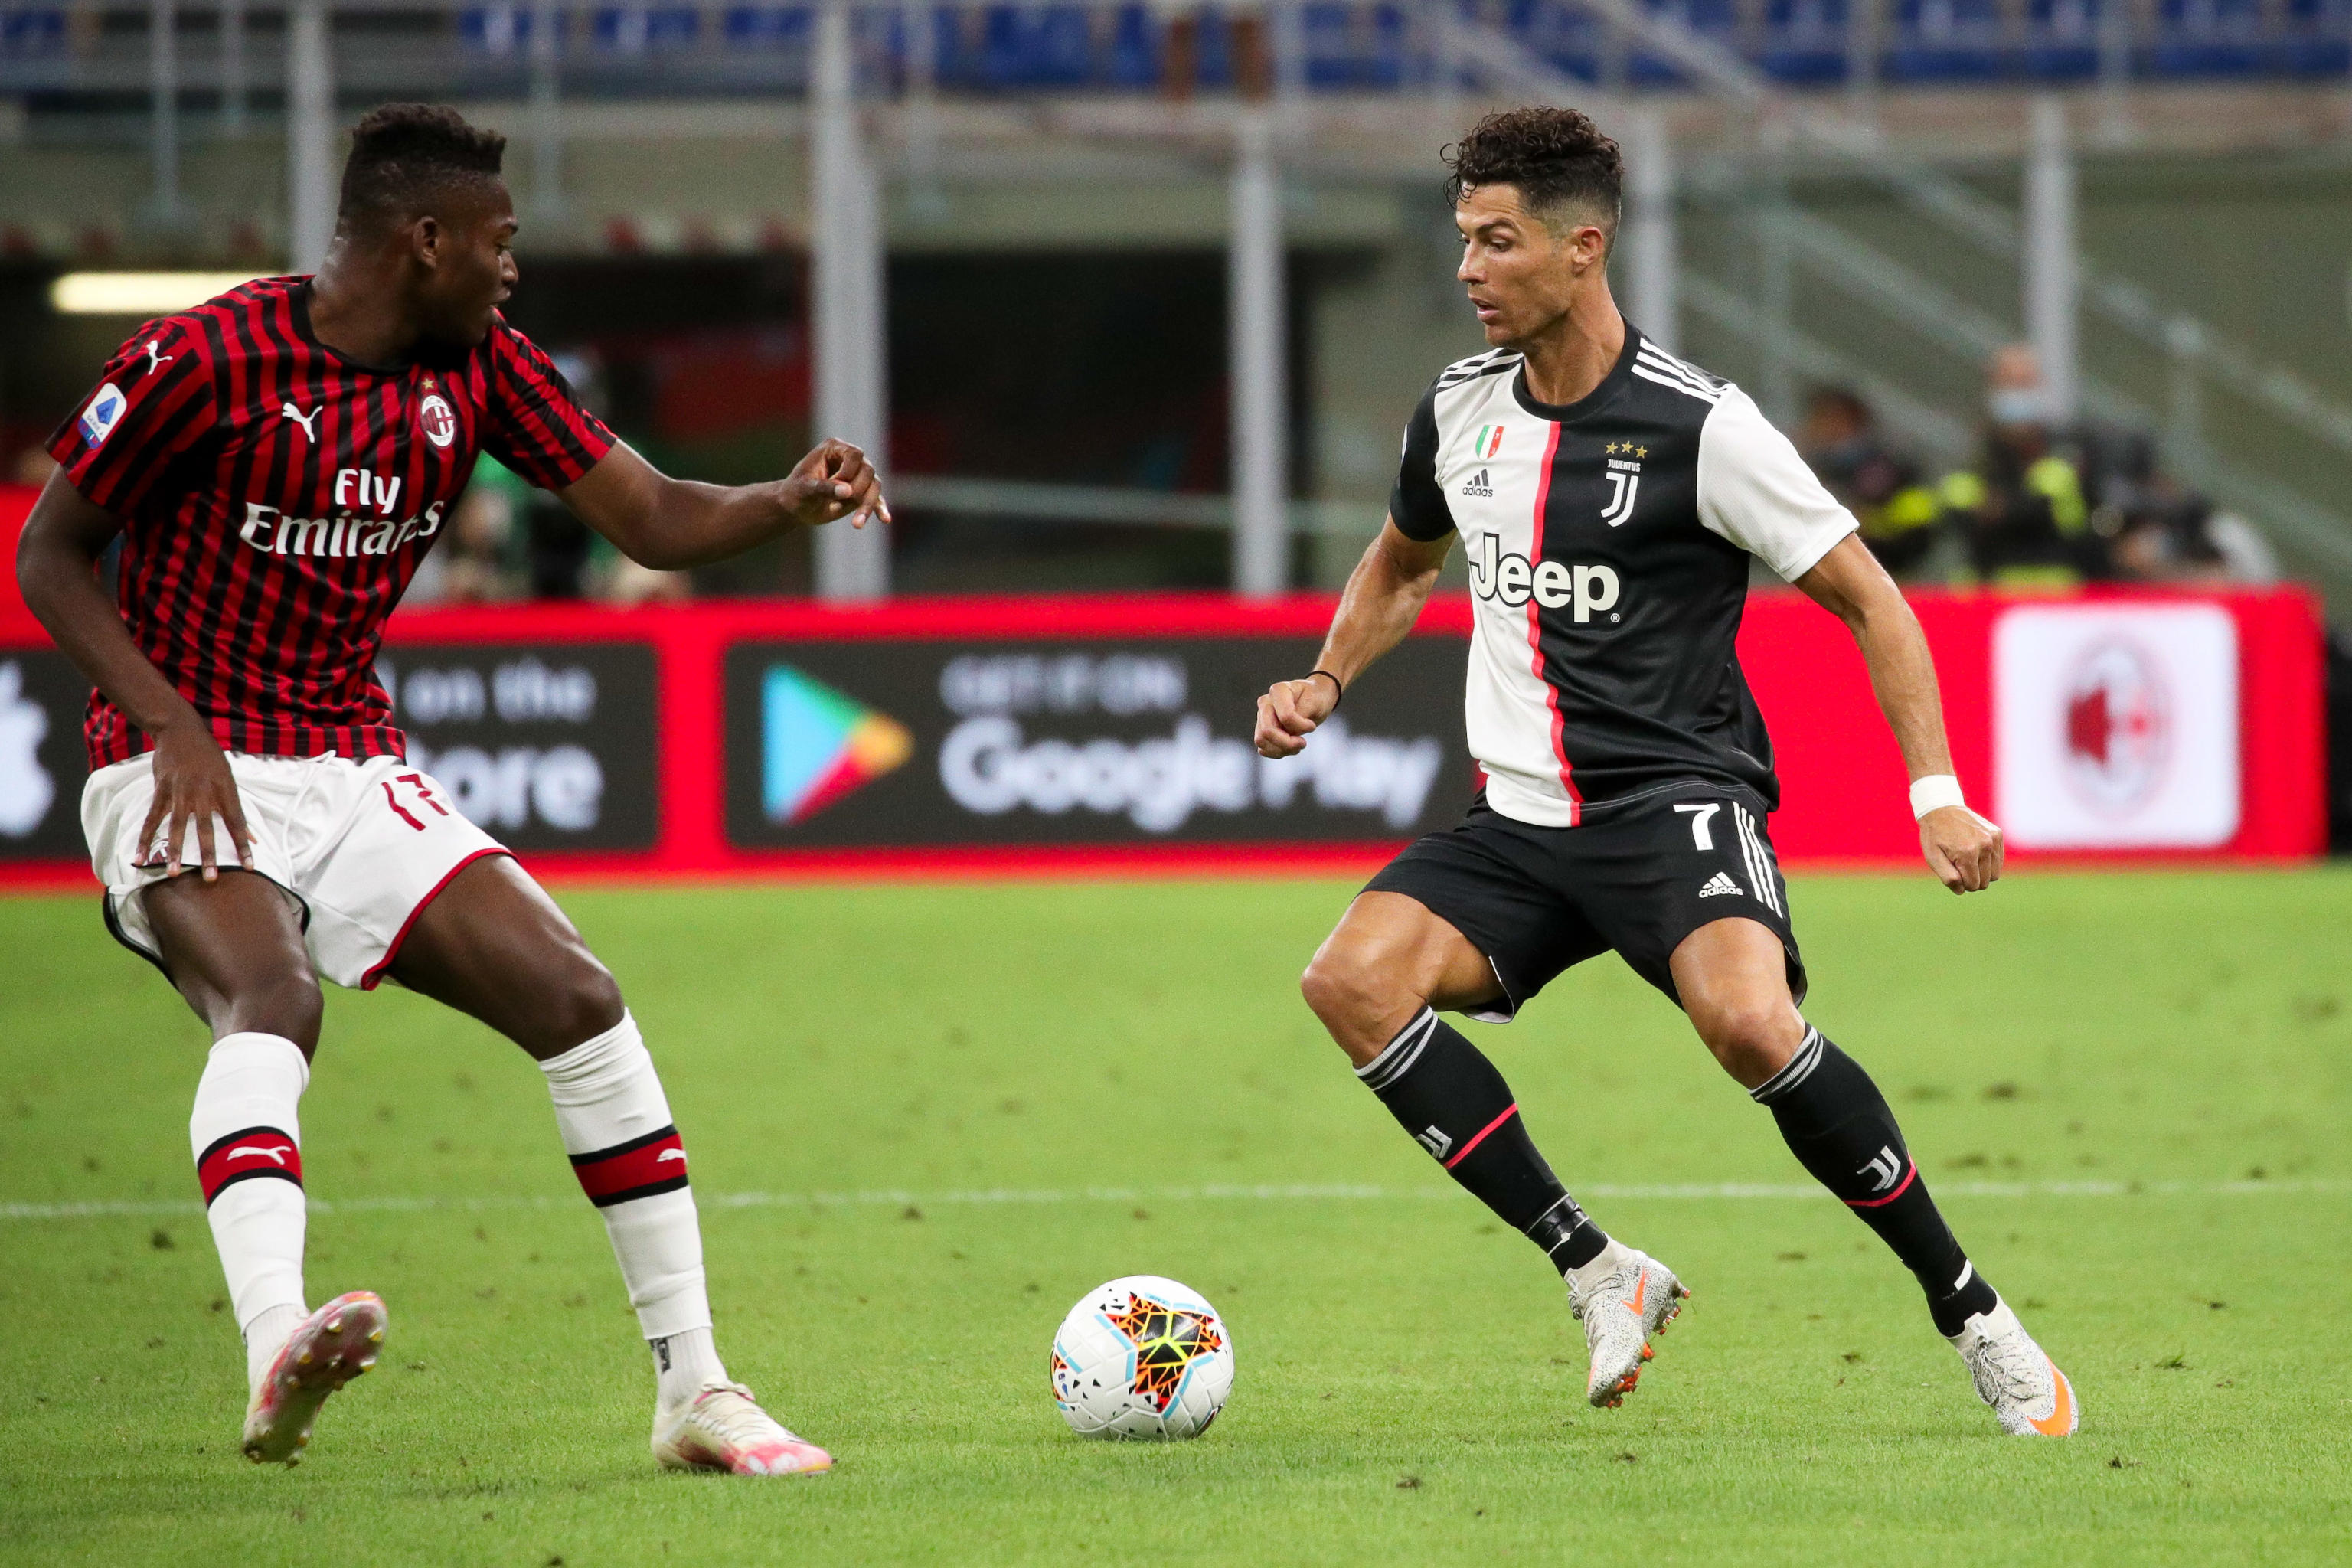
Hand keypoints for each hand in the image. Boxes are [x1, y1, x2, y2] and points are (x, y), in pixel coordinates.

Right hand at [135, 719, 253, 881]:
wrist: (181, 731)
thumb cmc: (210, 757)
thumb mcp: (229, 778)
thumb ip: (237, 809)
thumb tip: (253, 837)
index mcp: (225, 790)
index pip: (236, 821)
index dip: (243, 844)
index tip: (250, 865)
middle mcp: (203, 793)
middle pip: (206, 828)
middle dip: (208, 854)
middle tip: (211, 878)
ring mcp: (180, 792)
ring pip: (177, 827)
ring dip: (174, 851)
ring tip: (172, 873)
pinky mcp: (161, 791)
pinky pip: (151, 819)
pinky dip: (144, 839)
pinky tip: (139, 857)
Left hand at [780, 438, 890, 529]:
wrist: (796, 507)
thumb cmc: (796, 492)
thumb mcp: (805, 489)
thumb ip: (825, 488)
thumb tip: (848, 491)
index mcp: (834, 448)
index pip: (855, 454)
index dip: (849, 471)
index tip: (836, 485)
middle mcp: (850, 459)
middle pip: (868, 471)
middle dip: (858, 491)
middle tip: (835, 507)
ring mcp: (858, 475)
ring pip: (875, 486)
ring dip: (867, 505)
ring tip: (856, 524)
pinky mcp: (862, 492)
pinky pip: (876, 499)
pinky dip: (880, 509)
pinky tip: (885, 519)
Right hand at [1254, 674, 1339, 758]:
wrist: (1313, 699)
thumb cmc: (1315, 698)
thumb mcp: (1315, 703)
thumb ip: (1301, 717)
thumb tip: (1289, 732)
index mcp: (1278, 690)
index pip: (1285, 716)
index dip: (1300, 726)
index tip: (1312, 726)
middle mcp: (1265, 703)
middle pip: (1267, 730)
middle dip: (1287, 743)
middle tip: (1303, 743)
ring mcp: (1261, 717)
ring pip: (1262, 741)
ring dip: (1282, 749)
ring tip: (1297, 746)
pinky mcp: (1262, 729)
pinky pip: (1263, 748)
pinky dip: (1277, 752)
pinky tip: (1290, 748)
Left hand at [1920, 804, 2002, 894]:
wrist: (1942, 809)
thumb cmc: (1935, 836)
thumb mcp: (1933, 858)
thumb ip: (1947, 877)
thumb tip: (1962, 890)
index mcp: (1967, 853)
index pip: (1972, 885)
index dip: (1961, 883)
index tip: (1952, 871)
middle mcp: (1984, 846)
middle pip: (1985, 882)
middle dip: (1971, 878)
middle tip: (1958, 864)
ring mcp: (1993, 839)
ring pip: (1995, 874)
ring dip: (1981, 871)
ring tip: (1967, 859)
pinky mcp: (1998, 835)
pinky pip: (1999, 860)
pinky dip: (1988, 861)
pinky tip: (1976, 852)